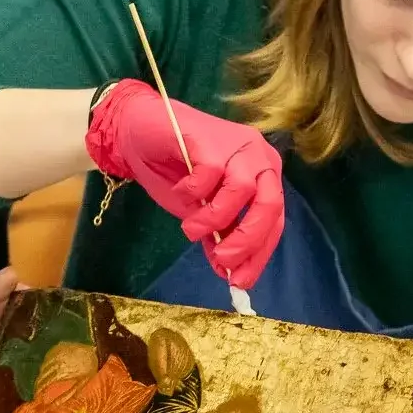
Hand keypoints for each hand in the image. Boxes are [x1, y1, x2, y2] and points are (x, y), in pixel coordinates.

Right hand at [85, 81, 285, 287]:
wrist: (139, 131)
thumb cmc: (174, 171)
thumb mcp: (200, 212)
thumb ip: (218, 236)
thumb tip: (228, 273)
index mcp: (263, 176)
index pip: (274, 220)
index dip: (259, 253)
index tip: (240, 281)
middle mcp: (258, 157)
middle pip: (269, 204)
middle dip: (247, 239)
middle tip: (222, 260)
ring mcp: (236, 145)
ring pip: (242, 190)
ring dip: (214, 218)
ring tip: (189, 228)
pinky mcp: (210, 139)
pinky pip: (210, 174)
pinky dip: (193, 192)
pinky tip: (179, 192)